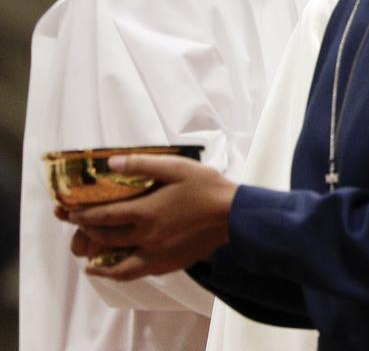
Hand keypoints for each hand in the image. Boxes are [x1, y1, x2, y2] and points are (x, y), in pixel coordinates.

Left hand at [55, 155, 236, 280]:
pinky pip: (137, 273)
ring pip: (117, 265)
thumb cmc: (207, 188)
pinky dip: (120, 273)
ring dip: (99, 262)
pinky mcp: (168, 264)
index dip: (82, 213)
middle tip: (75, 224)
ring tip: (89, 260)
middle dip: (86, 230)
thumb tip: (111, 162)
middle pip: (106, 238)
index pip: (104, 215)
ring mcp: (157, 254)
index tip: (68, 210)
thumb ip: (143, 164)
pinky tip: (117, 269)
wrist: (234, 215)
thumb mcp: (177, 167)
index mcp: (147, 212)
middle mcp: (147, 237)